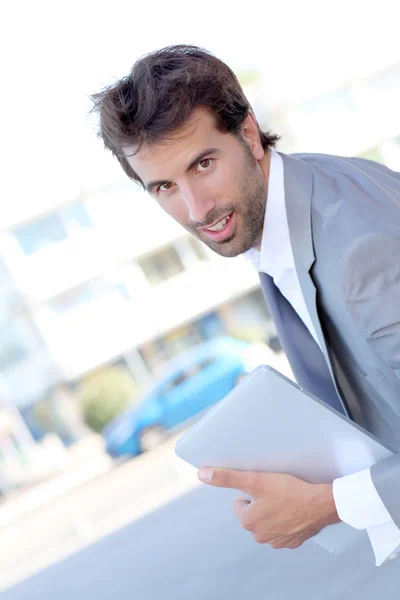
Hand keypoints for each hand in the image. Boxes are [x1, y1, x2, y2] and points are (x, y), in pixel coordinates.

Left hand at [197, 468, 339, 548]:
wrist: (320, 504)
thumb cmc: (288, 491)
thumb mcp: (255, 480)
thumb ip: (227, 477)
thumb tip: (202, 474)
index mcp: (248, 522)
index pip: (240, 502)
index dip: (252, 492)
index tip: (265, 488)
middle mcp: (260, 536)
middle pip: (254, 512)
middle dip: (262, 502)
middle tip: (276, 492)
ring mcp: (277, 541)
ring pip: (269, 520)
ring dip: (274, 510)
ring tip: (287, 500)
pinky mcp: (293, 542)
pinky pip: (284, 528)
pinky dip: (287, 519)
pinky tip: (295, 511)